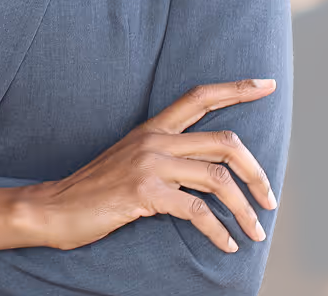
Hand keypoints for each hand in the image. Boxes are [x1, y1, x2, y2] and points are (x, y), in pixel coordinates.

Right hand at [28, 79, 278, 253]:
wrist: (55, 207)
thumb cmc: (97, 188)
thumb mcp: (133, 158)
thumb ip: (167, 154)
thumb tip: (208, 167)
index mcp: (155, 127)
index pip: (202, 96)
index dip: (237, 89)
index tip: (269, 84)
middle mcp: (156, 139)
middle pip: (224, 141)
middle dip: (256, 171)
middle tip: (272, 198)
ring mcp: (150, 164)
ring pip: (217, 177)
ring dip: (244, 207)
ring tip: (257, 230)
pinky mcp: (144, 193)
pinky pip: (196, 211)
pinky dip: (218, 230)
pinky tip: (227, 244)